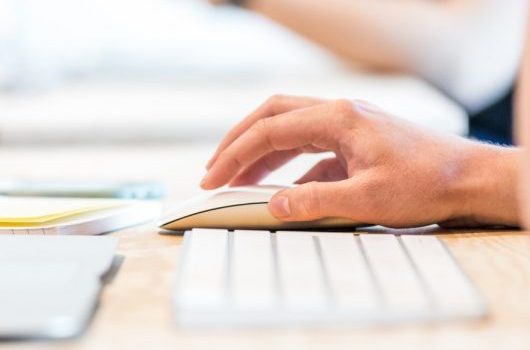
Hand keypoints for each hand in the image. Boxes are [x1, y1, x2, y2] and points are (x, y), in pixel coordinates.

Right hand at [202, 95, 518, 227]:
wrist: (472, 179)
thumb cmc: (427, 184)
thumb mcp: (367, 199)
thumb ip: (314, 201)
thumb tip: (272, 205)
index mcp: (338, 118)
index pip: (270, 130)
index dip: (235, 155)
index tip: (213, 178)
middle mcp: (339, 113)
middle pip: (272, 116)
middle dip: (238, 142)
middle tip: (214, 170)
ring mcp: (348, 125)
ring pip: (289, 129)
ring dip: (260, 153)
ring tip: (237, 180)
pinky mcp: (356, 142)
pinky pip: (311, 149)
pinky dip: (288, 167)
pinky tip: (282, 191)